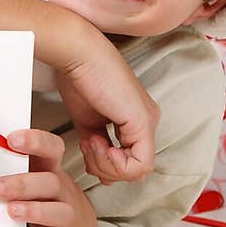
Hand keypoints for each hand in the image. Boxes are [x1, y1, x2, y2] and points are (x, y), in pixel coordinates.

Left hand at [0, 129, 95, 226]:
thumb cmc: (47, 197)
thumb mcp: (38, 176)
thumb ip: (15, 167)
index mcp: (51, 169)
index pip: (51, 148)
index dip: (35, 140)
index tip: (12, 139)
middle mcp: (60, 190)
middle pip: (48, 181)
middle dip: (20, 183)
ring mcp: (63, 216)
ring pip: (55, 211)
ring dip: (32, 211)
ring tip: (11, 212)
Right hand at [55, 35, 160, 184]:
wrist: (77, 55)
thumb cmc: (79, 78)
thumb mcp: (88, 121)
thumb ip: (97, 144)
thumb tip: (98, 169)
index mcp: (135, 119)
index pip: (128, 162)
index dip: (103, 164)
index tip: (85, 144)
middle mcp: (147, 120)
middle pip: (134, 170)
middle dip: (105, 168)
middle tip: (87, 146)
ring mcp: (147, 121)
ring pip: (137, 171)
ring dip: (107, 165)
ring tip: (91, 141)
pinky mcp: (143, 122)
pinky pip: (138, 165)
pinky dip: (115, 164)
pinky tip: (100, 144)